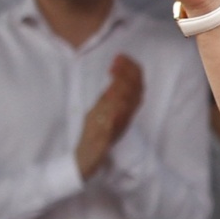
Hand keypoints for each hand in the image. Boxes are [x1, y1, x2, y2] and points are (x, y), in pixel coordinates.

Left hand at [74, 54, 144, 179]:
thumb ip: (110, 97)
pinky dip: (115, 111)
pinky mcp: (104, 141)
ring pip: (126, 106)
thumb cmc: (93, 136)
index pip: (135, 87)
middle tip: (116, 61)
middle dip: (127, 74)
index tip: (120, 57)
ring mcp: (115, 129)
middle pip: (134, 93)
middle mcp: (123, 119)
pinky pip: (113, 126)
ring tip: (114, 71)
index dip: (131, 71)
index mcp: (123, 111)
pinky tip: (111, 97)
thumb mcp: (101, 111)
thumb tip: (116, 77)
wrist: (84, 162)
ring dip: (122, 87)